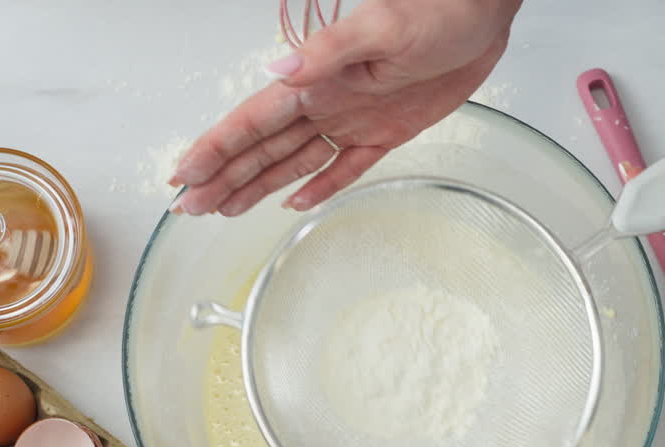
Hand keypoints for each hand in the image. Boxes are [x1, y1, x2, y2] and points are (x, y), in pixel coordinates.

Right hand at [170, 0, 521, 215]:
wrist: (480, 14)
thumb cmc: (435, 10)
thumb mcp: (381, 27)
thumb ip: (329, 52)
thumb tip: (280, 71)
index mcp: (316, 78)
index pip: (252, 121)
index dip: (216, 149)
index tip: (184, 174)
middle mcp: (326, 101)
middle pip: (262, 148)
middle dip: (224, 177)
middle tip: (189, 207)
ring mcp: (353, 119)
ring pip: (293, 162)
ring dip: (257, 185)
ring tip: (224, 209)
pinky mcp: (385, 132)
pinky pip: (344, 167)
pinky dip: (318, 186)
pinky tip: (292, 203)